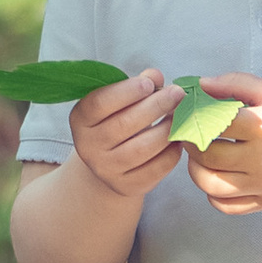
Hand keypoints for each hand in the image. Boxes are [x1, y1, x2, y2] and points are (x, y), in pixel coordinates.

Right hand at [69, 67, 180, 202]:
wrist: (108, 164)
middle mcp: (87, 146)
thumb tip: (155, 75)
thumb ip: (136, 86)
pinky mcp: (126, 186)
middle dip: (155, 106)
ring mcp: (105, 170)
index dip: (126, 91)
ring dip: (167, 129)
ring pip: (141, 149)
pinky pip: (154, 169)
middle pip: (123, 125)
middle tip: (178, 93)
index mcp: (80, 119)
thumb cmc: (117, 121)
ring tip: (181, 115)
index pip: (100, 103)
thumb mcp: (119, 101)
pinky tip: (178, 139)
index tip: (150, 83)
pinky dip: (171, 152)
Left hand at [183, 76, 261, 216]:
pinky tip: (217, 177)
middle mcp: (260, 160)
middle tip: (190, 133)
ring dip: (196, 170)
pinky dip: (212, 194)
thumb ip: (236, 83)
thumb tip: (201, 85)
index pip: (212, 123)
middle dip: (190, 142)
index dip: (194, 116)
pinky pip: (226, 206)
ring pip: (210, 185)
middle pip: (206, 155)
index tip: (188, 112)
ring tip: (201, 156)